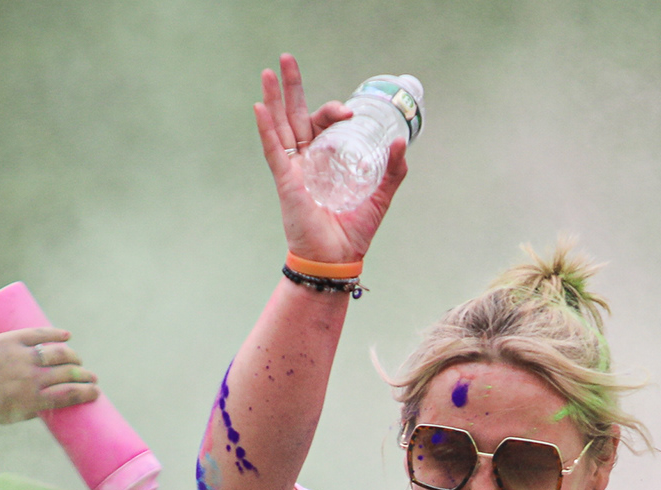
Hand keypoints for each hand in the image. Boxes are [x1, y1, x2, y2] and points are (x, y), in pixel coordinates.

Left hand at [0, 328, 98, 423]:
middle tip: (90, 378)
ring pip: (59, 353)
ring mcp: (22, 357)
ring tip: (78, 361)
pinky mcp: (12, 340)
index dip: (87, 393)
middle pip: (68, 373)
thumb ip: (30, 411)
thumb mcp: (7, 417)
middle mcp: (30, 377)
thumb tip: (50, 404)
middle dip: (85, 376)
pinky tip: (67, 336)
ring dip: (74, 356)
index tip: (96, 393)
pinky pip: (40, 333)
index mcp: (31, 400)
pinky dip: (56, 333)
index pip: (70, 395)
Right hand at [255, 53, 407, 264]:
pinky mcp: (286, 181)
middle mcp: (307, 161)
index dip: (333, 110)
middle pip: (295, 116)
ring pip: (280, 126)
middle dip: (292, 87)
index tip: (350, 111)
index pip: (323, 124)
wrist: (338, 259)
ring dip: (274, 98)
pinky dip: (266, 129)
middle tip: (287, 59)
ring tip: (269, 72)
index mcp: (327, 160)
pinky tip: (260, 106)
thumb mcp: (381, 196)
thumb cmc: (354, 232)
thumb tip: (400, 141)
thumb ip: (393, 170)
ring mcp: (294, 169)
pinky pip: (273, 151)